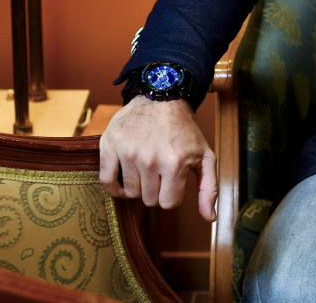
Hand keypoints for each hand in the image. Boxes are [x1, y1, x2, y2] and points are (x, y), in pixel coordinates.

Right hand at [99, 97, 217, 221]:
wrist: (163, 97)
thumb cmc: (185, 130)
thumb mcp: (205, 156)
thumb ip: (209, 189)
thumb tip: (209, 218)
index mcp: (175, 164)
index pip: (168, 204)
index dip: (171, 194)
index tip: (173, 180)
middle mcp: (150, 159)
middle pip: (148, 200)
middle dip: (155, 190)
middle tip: (159, 171)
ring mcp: (128, 152)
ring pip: (129, 193)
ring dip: (137, 185)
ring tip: (145, 168)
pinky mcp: (110, 145)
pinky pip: (106, 181)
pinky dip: (113, 187)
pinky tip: (122, 180)